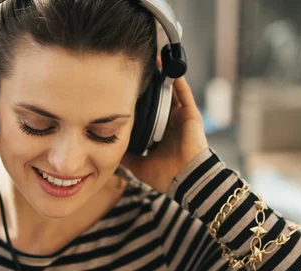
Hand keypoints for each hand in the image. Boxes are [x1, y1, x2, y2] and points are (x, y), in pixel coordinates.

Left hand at [121, 77, 208, 193]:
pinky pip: (184, 93)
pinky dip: (177, 80)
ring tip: (151, 61)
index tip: (123, 90)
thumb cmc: (166, 176)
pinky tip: (168, 66)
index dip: (137, 103)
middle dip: (148, 86)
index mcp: (159, 135)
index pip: (147, 114)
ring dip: (162, 78)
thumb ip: (127, 156)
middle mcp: (171, 124)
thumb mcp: (139, 165)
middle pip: (158, 100)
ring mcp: (181, 118)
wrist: (186, 179)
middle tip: (135, 71)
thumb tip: (110, 148)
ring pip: (170, 93)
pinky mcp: (191, 114)